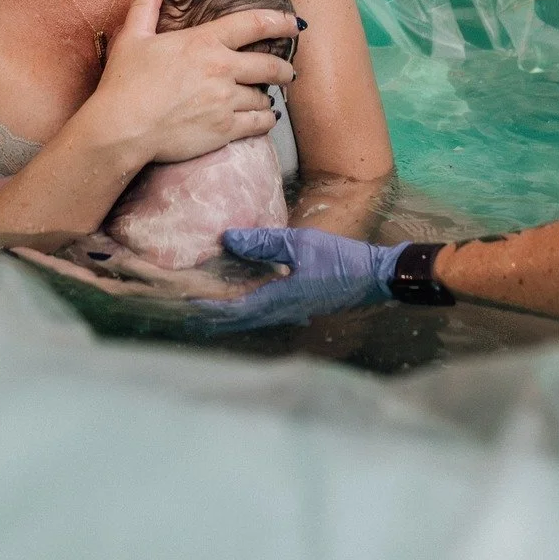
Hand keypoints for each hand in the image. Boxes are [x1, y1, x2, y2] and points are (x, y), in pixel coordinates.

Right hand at [87, 0, 300, 167]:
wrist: (121, 129)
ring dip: (269, 97)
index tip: (296, 23)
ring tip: (269, 99)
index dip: (280, 21)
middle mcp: (221, 69)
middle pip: (269, 65)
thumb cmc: (124, 83)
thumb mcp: (132, 36)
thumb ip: (147, 4)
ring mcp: (225, 101)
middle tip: (289, 72)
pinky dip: (266, 120)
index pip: (253, 24)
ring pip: (263, 97)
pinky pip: (259, 123)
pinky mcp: (224, 130)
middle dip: (284, 69)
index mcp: (204, 42)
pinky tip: (266, 118)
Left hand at [188, 227, 405, 332]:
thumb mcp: (300, 243)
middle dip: (210, 315)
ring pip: (249, 319)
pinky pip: (264, 313)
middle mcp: (280, 314)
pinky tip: (243, 298)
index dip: (206, 306)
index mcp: (277, 301)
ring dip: (226, 314)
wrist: (375, 277)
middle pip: (236, 320)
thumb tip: (227, 239)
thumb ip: (263, 242)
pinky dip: (245, 309)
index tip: (183, 301)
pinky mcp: (299, 308)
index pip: (231, 309)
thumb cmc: (340, 259)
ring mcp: (291, 314)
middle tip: (185, 308)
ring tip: (205, 306)